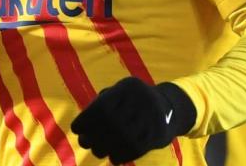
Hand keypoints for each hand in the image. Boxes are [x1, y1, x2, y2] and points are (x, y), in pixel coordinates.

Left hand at [71, 76, 196, 163]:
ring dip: (105, 148)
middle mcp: (142, 100)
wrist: (170, 108)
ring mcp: (153, 117)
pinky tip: (113, 158)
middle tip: (84, 143)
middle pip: (112, 123)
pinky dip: (122, 156)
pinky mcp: (159, 134)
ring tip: (97, 151)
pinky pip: (137, 148)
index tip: (76, 129)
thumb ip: (100, 104)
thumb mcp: (119, 93)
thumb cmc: (132, 102)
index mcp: (128, 87)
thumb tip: (81, 128)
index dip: (86, 120)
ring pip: (124, 138)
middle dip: (93, 136)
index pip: (102, 107)